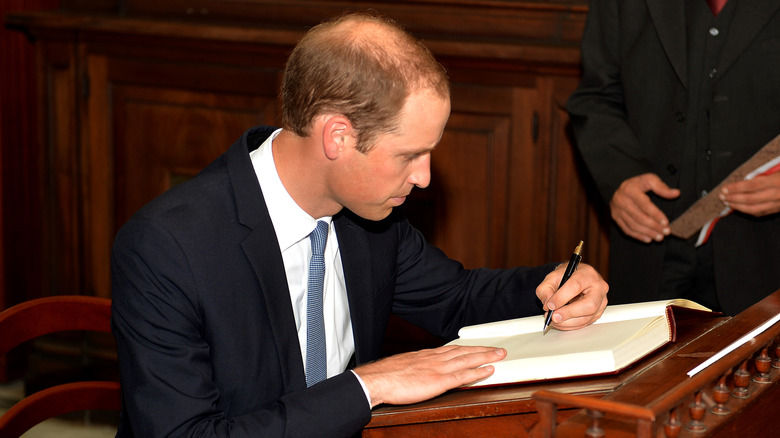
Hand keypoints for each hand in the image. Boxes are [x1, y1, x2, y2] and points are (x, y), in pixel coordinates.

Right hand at [353, 345, 505, 406]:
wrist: (377, 380)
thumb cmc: (386, 375)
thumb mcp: (404, 365)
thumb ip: (417, 366)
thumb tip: (421, 369)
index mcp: (426, 355)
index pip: (452, 349)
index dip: (468, 348)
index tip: (478, 347)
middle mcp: (435, 359)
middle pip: (464, 351)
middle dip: (483, 349)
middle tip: (498, 348)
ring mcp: (438, 369)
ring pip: (467, 360)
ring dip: (485, 357)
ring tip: (500, 355)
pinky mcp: (438, 382)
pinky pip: (462, 376)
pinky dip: (477, 372)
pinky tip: (489, 370)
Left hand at [536, 263, 607, 330]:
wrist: (574, 278)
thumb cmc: (566, 276)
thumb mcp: (551, 277)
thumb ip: (545, 289)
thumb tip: (547, 305)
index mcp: (587, 274)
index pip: (576, 286)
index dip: (561, 298)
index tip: (550, 305)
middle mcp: (598, 287)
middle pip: (588, 305)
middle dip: (568, 313)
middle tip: (554, 316)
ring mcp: (601, 301)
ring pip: (587, 317)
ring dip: (568, 322)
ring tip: (554, 320)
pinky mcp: (598, 312)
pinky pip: (585, 323)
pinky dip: (571, 325)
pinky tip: (561, 322)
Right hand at [610, 173, 679, 242]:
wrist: (620, 188)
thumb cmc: (638, 184)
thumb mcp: (649, 179)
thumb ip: (662, 187)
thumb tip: (676, 193)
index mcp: (629, 189)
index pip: (644, 204)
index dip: (656, 214)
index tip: (666, 222)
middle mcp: (620, 200)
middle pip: (639, 217)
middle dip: (654, 226)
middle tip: (666, 232)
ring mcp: (616, 210)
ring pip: (633, 225)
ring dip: (647, 233)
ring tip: (659, 237)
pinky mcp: (615, 218)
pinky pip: (626, 230)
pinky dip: (638, 236)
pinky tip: (648, 239)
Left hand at [720, 172, 779, 216]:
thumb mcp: (778, 169)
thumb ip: (763, 173)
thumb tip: (746, 177)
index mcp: (776, 181)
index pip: (751, 185)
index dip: (736, 188)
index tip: (726, 188)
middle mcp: (777, 194)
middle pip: (750, 199)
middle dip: (733, 198)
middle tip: (722, 195)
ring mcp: (777, 204)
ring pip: (753, 209)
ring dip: (737, 206)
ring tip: (727, 202)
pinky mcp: (777, 209)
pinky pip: (760, 213)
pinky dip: (746, 211)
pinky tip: (738, 207)